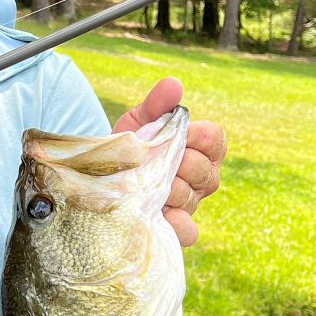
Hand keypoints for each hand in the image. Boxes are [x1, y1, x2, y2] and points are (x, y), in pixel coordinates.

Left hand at [113, 77, 225, 246]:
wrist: (100, 176)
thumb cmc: (130, 146)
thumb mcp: (139, 121)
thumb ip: (156, 103)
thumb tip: (173, 84)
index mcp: (200, 149)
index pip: (215, 139)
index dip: (199, 136)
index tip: (180, 133)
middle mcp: (201, 178)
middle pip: (204, 170)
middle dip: (180, 163)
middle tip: (156, 161)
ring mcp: (189, 203)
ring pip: (191, 196)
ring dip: (169, 189)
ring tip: (147, 185)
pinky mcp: (173, 227)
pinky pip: (188, 231)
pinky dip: (178, 225)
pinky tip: (163, 216)